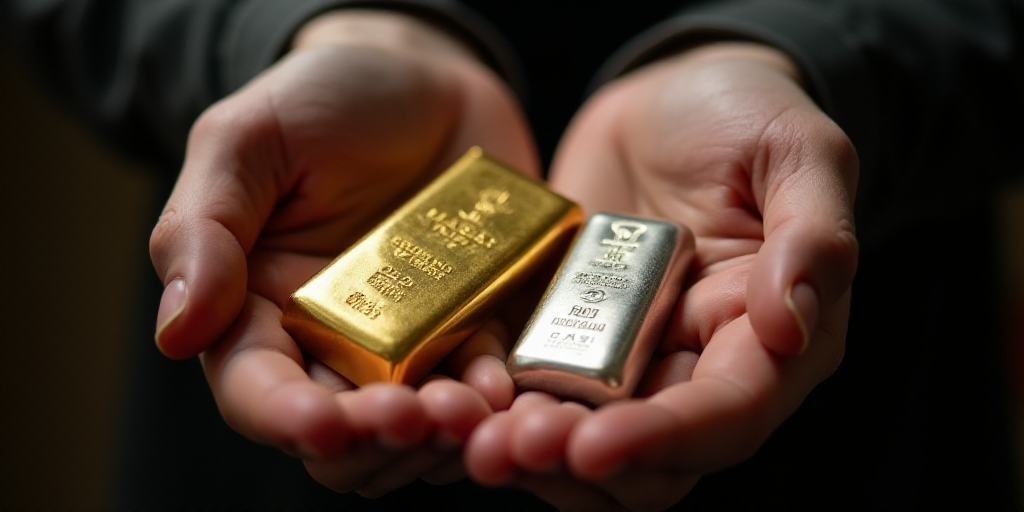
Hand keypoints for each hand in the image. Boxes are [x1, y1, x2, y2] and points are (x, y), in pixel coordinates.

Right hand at [148, 10, 534, 495]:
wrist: (423, 78)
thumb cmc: (320, 101)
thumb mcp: (246, 141)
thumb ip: (204, 229)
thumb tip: (176, 332)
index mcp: (261, 310)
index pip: (258, 391)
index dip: (286, 420)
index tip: (323, 425)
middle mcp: (335, 342)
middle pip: (345, 434)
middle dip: (374, 440)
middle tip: (409, 417)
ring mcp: (412, 340)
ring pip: (419, 428)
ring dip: (440, 434)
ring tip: (466, 408)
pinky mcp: (476, 323)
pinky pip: (487, 382)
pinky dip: (496, 398)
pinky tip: (504, 387)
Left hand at [465, 42, 858, 510]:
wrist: (668, 97)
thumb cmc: (748, 114)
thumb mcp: (797, 151)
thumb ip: (813, 235)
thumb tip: (791, 326)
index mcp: (769, 339)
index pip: (727, 416)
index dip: (664, 440)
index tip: (595, 446)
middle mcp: (696, 364)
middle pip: (647, 456)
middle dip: (581, 461)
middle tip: (513, 446)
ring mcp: (626, 354)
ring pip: (581, 436)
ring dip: (528, 450)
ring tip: (471, 435)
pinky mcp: (565, 333)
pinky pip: (526, 387)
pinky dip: (491, 404)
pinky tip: (448, 397)